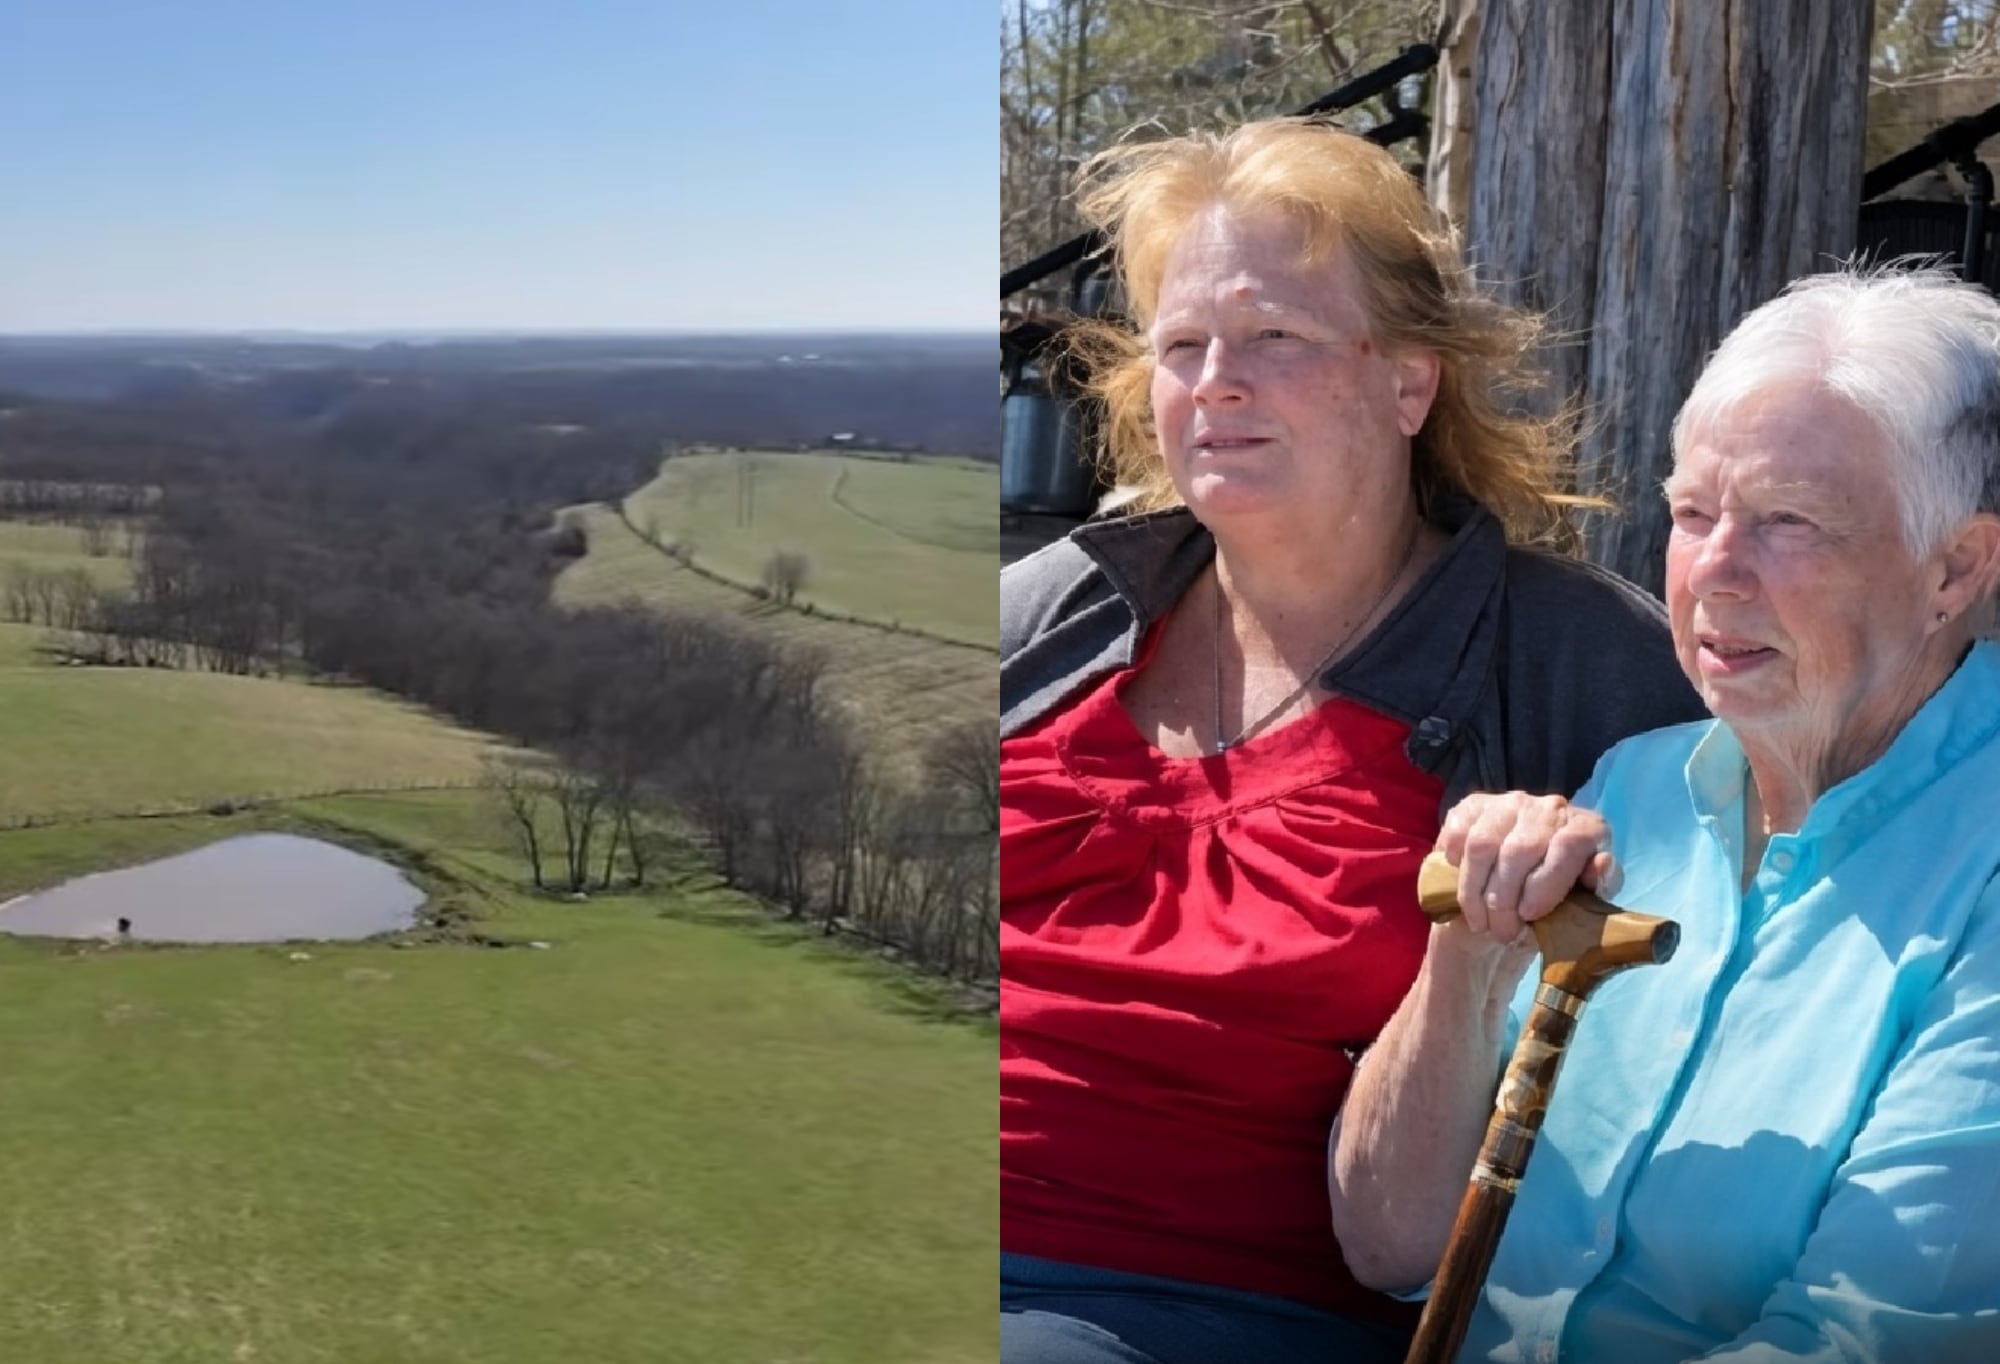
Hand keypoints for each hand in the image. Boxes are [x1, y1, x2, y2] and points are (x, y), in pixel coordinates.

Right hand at [1435, 792, 1618, 946]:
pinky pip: (1457, 836)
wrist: (1514, 907)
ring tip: (1480, 922)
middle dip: (1505, 901)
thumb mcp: (1583, 907)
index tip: (1529, 914)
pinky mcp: (1473, 807)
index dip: (1547, 882)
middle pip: (1519, 849)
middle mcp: (1551, 807)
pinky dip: (1457, 870)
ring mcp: (1509, 803)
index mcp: (1588, 828)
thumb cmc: (1555, 908)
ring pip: (1482, 845)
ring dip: (1475, 893)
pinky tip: (1466, 889)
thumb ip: (1599, 886)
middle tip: (1502, 933)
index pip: (1571, 843)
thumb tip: (1601, 863)